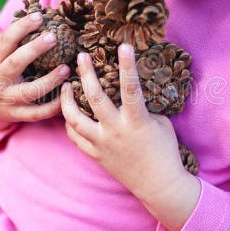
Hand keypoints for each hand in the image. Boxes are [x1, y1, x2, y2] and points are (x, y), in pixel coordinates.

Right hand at [0, 11, 70, 130]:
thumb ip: (13, 41)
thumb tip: (41, 14)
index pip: (6, 40)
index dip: (21, 27)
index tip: (39, 16)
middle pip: (16, 63)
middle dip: (35, 50)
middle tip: (53, 37)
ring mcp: (7, 98)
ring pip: (30, 91)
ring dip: (50, 80)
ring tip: (66, 69)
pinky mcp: (16, 114)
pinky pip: (36, 113)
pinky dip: (52, 107)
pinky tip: (66, 95)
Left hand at [60, 43, 200, 230]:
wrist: (158, 184)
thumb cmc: (164, 151)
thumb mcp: (161, 122)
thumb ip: (143, 107)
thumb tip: (131, 89)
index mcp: (137, 121)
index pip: (131, 87)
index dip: (127, 65)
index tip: (124, 46)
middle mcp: (116, 130)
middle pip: (95, 97)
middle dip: (87, 74)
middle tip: (81, 56)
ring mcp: (103, 143)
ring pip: (75, 119)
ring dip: (67, 100)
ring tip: (65, 86)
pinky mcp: (96, 155)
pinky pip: (75, 137)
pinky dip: (70, 123)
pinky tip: (69, 113)